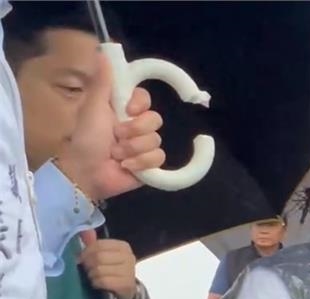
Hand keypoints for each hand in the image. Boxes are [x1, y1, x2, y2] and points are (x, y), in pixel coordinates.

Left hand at [57, 52, 164, 200]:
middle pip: (155, 119)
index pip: (145, 99)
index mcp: (122, 110)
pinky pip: (159, 158)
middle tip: (116, 136)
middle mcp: (135, 126)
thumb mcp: (93, 107)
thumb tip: (103, 51)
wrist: (86, 172)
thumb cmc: (86, 139)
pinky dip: (141, 162)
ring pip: (156, 140)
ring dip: (133, 148)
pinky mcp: (149, 165)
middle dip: (134, 130)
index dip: (141, 104)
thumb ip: (102, 82)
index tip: (129, 109)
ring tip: (116, 155)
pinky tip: (126, 166)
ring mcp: (143, 146)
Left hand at [77, 232, 137, 298]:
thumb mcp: (104, 255)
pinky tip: (97, 283)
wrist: (126, 289)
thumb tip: (86, 231)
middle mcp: (129, 257)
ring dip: (91, 275)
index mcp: (123, 246)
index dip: (85, 252)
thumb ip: (94, 243)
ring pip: (100, 270)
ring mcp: (129, 271)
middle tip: (87, 269)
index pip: (99, 245)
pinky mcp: (126, 284)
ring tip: (93, 276)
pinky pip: (103, 281)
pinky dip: (96, 283)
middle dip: (88, 264)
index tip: (80, 259)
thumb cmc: (112, 269)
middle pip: (99, 257)